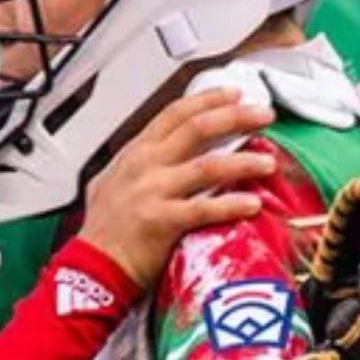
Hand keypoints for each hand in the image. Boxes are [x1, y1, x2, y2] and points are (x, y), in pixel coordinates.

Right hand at [77, 88, 275, 285]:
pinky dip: (231, 204)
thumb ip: (140, 164)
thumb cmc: (104, 230)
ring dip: (243, 162)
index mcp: (136, 152)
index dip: (208, 100)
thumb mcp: (113, 182)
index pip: (176, 113)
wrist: (92, 266)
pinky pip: (205, 208)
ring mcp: (154, 191)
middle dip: (236, 117)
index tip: (234, 94)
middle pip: (198, 129)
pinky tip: (252, 203)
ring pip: (208, 166)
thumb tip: (163, 152)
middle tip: (264, 115)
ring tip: (267, 162)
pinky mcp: (163, 220)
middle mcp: (146, 165)